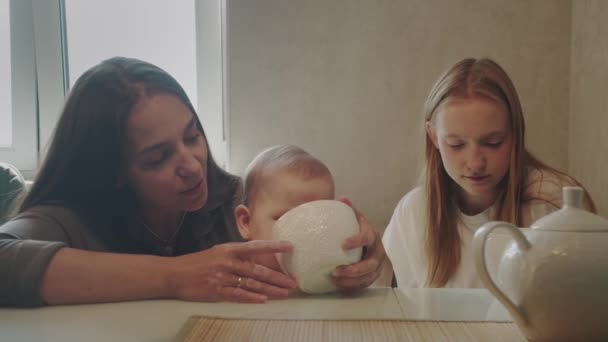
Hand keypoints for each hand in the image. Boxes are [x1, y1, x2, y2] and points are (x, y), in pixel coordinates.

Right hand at [166, 240, 296, 302]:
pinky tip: (263, 300)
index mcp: (229, 249)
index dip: (273, 246)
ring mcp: (222, 277)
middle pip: (257, 270)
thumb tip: (257, 258)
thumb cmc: (198, 262)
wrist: (174, 274)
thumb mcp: (218, 252)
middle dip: (277, 277)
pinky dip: (251, 298)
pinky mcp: (216, 291)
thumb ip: (237, 255)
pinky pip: (237, 295)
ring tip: (284, 293)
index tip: (290, 246)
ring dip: (269, 290)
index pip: (256, 246)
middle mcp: (228, 262)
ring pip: (251, 284)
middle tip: (292, 282)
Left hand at [333, 197, 385, 289]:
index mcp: (372, 234)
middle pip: (371, 263)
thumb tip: (343, 199)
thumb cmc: (356, 228)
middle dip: (355, 269)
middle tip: (336, 270)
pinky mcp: (373, 274)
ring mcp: (377, 264)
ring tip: (336, 279)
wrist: (366, 240)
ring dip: (353, 280)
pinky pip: (366, 283)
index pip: (367, 237)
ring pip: (369, 276)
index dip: (357, 241)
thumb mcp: (353, 217)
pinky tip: (339, 284)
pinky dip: (353, 285)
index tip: (343, 244)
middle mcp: (378, 251)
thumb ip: (348, 209)